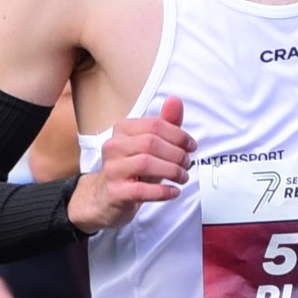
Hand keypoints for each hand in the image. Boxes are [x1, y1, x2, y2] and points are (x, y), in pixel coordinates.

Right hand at [71, 95, 189, 230]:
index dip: (179, 135)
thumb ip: (165, 125)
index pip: (155, 125)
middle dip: (177, 154)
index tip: (192, 147)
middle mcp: (113, 146)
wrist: (106, 197)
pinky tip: (174, 191)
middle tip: (188, 164)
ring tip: (183, 177)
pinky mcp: (114, 192)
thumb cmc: (132, 169)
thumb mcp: (149, 146)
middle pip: (151, 143)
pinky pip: (141, 190)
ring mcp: (112, 169)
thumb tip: (175, 100)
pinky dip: (162, 191)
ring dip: (172, 171)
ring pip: (146, 163)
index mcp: (122, 129)